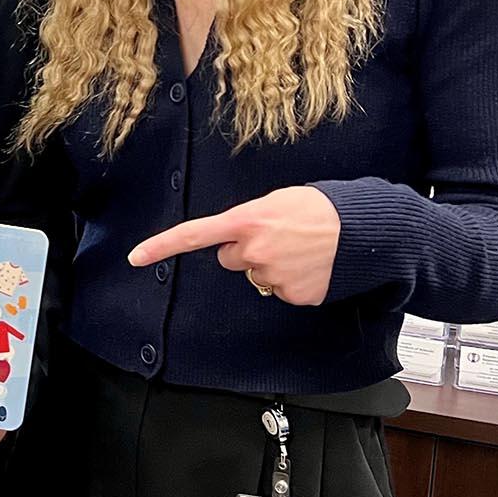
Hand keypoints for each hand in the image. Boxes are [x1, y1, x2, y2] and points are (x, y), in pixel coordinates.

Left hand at [127, 185, 339, 305]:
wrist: (362, 229)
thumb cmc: (319, 208)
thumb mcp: (275, 201)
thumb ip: (247, 220)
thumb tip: (235, 239)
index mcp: (245, 221)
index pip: (192, 235)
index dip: (160, 247)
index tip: (136, 257)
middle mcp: (253, 251)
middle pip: (230, 259)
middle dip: (245, 250)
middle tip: (277, 237)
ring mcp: (273, 276)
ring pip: (257, 275)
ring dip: (272, 264)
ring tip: (299, 248)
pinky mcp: (293, 295)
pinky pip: (280, 290)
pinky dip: (292, 280)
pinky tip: (310, 264)